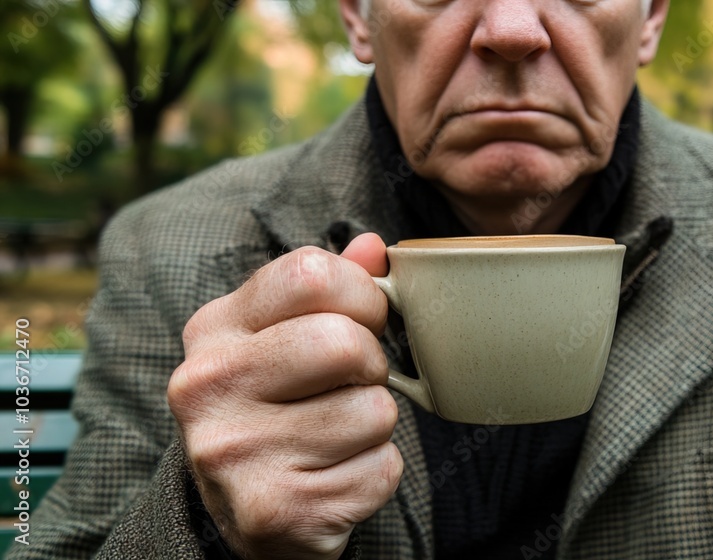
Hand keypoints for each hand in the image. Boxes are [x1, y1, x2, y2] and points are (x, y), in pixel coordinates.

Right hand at [168, 233, 401, 559]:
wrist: (248, 512)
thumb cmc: (278, 409)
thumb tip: (374, 247)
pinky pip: (381, 470)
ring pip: (374, 411)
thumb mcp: (284, 338)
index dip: (362, 295)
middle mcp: (208, 386)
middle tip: (352, 385)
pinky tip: (335, 476)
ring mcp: (236, 454)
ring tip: (336, 434)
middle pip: (344, 343)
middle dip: (371, 365)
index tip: (362, 321)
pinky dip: (375, 473)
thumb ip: (329, 289)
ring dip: (376, 425)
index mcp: (214, 329)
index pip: (312, 274)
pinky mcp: (275, 510)